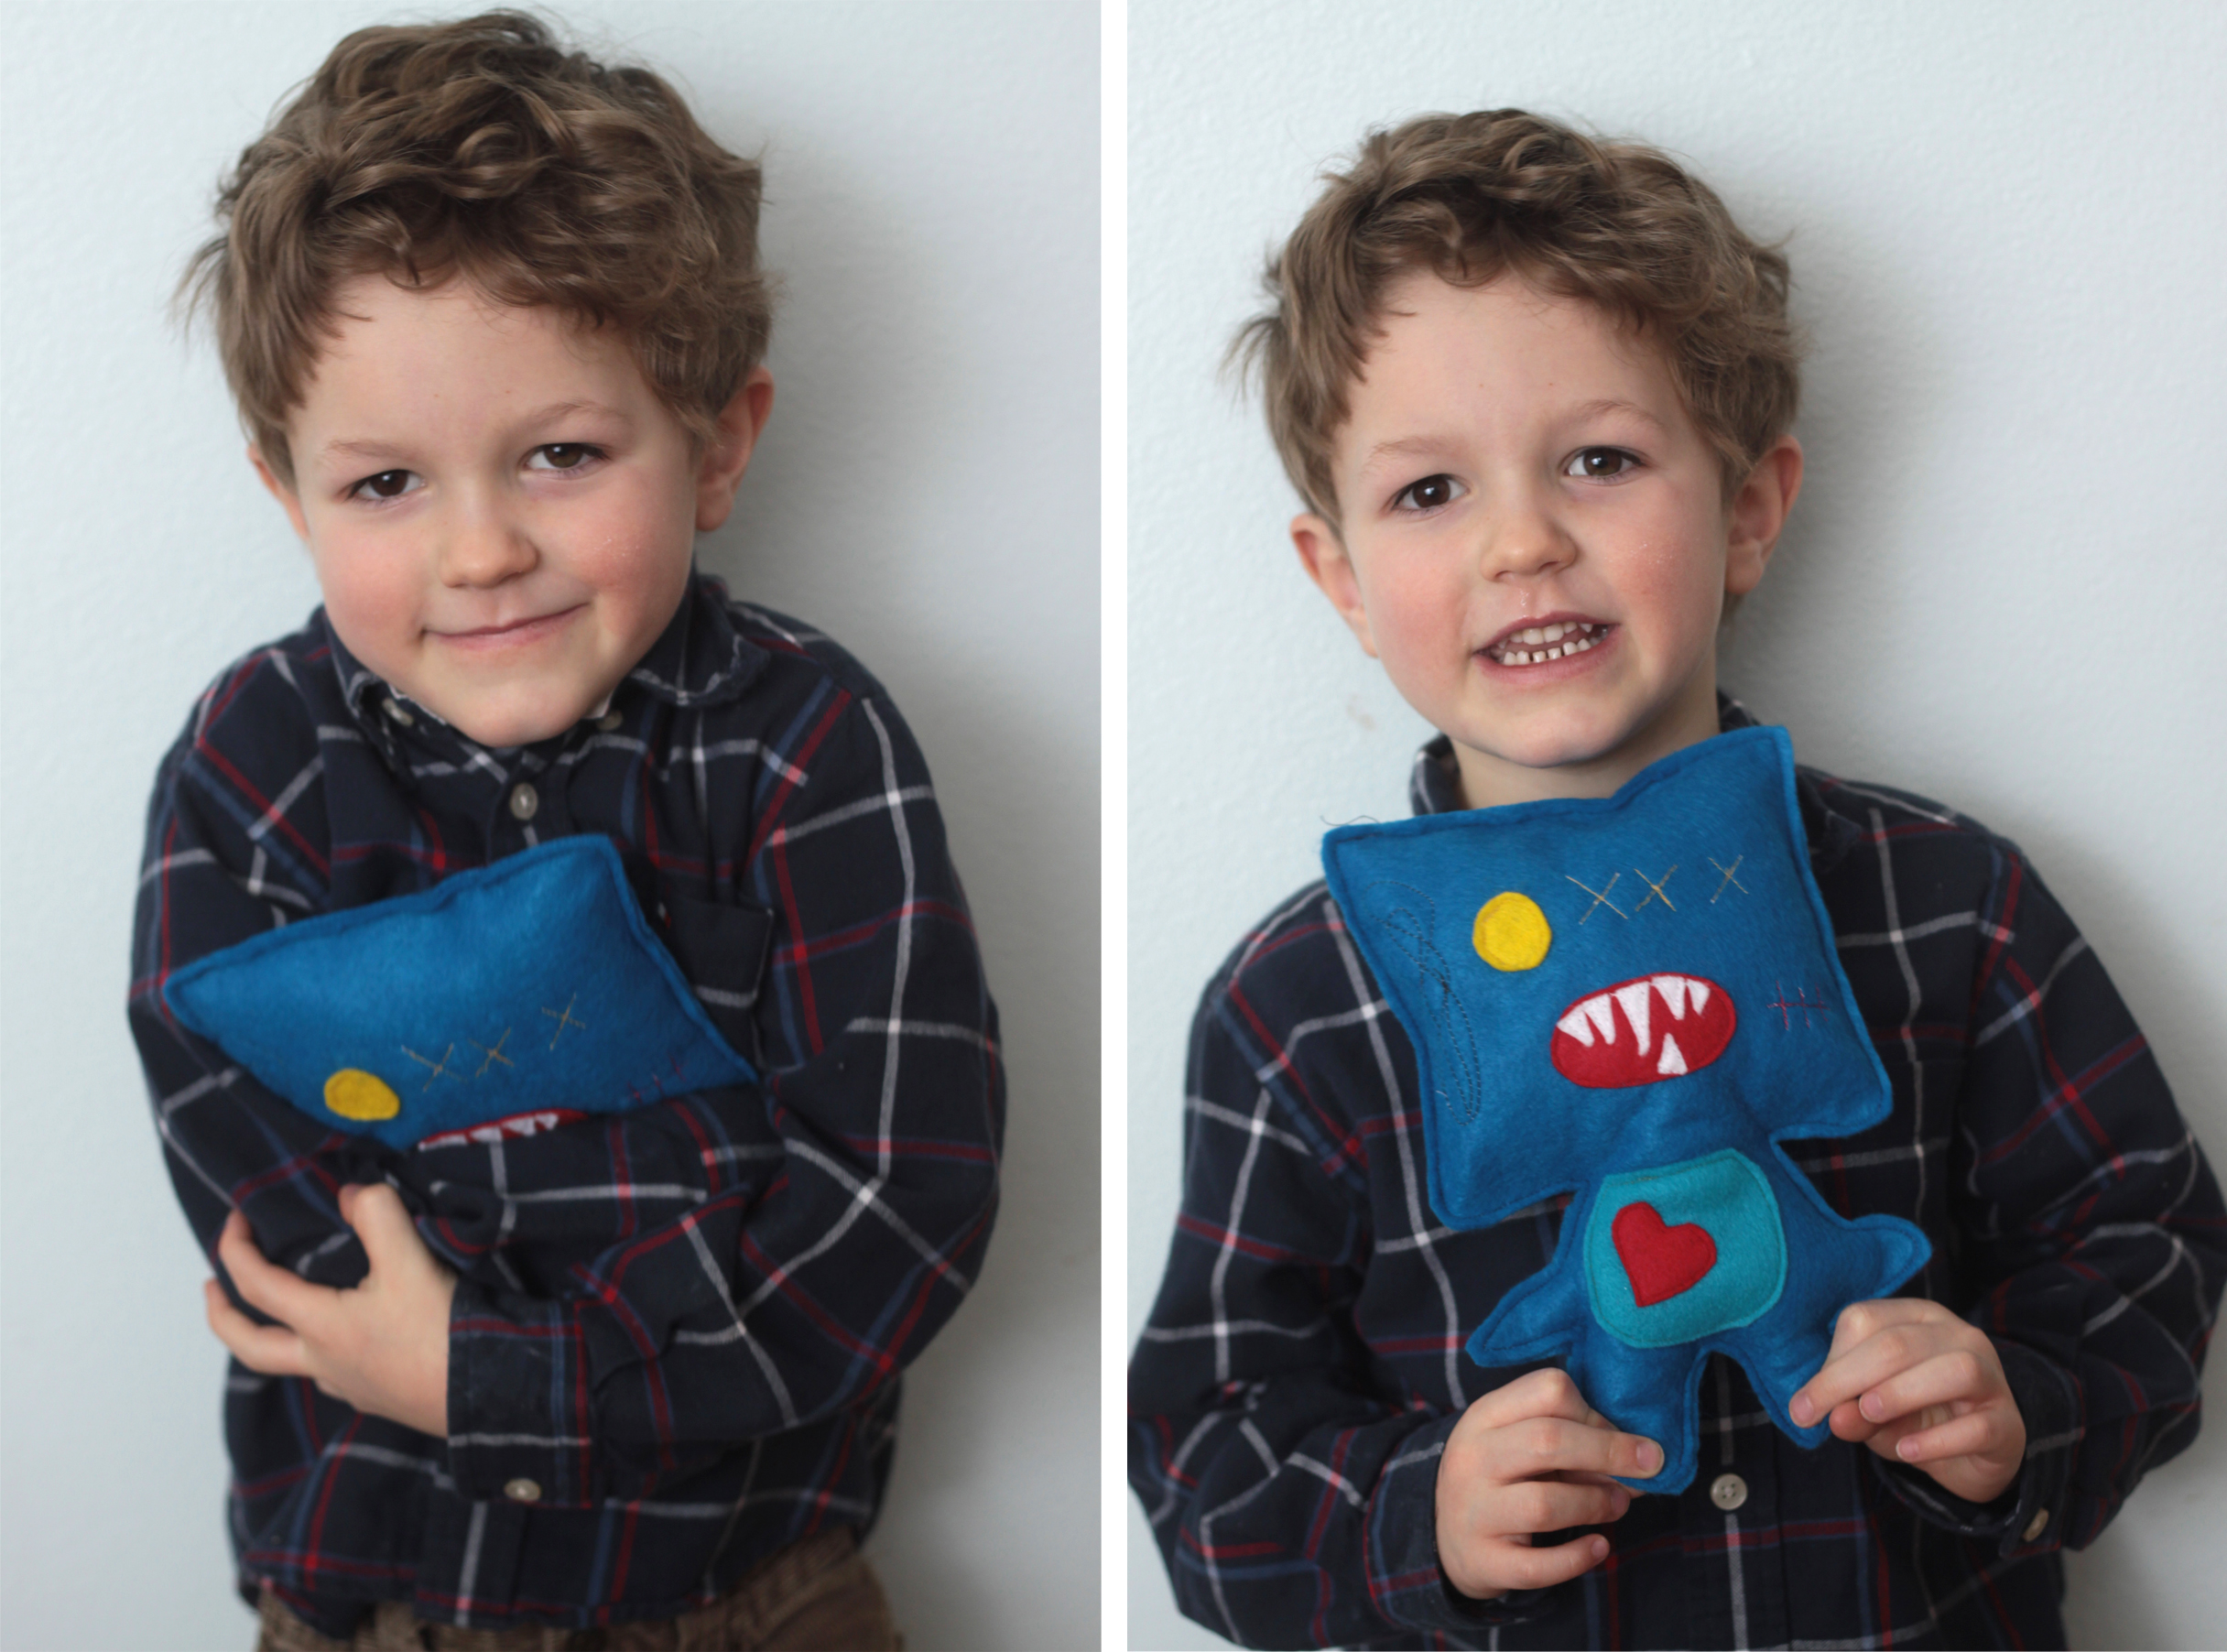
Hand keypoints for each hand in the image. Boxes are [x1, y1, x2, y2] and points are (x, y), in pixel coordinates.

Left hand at [207, 1183, 456, 1437]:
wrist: (486, 1392)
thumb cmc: (441, 1330)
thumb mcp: (410, 1260)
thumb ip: (377, 1215)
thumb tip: (350, 1194)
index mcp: (321, 1326)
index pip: (257, 1287)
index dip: (236, 1250)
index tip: (235, 1220)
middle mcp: (324, 1362)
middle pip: (250, 1347)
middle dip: (222, 1315)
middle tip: (210, 1288)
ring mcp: (350, 1385)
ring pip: (292, 1364)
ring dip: (274, 1335)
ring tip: (282, 1312)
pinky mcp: (380, 1397)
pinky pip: (333, 1375)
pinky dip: (322, 1352)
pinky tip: (345, 1340)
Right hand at [1435, 1368, 1660, 1600]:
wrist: (1443, 1533)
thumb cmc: (1500, 1476)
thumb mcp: (1519, 1442)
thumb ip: (1572, 1441)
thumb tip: (1643, 1458)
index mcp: (1485, 1416)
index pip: (1547, 1390)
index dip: (1594, 1412)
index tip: (1616, 1434)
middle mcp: (1473, 1458)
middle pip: (1548, 1440)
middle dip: (1610, 1451)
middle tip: (1651, 1466)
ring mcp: (1474, 1512)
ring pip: (1545, 1504)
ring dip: (1596, 1503)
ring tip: (1617, 1505)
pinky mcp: (1485, 1560)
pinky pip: (1538, 1566)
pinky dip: (1578, 1557)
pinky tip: (1600, 1547)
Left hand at [1791, 1297, 2025, 1504]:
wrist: (1977, 1455)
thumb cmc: (1918, 1418)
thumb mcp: (1874, 1414)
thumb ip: (1852, 1410)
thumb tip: (1833, 1415)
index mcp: (1917, 1319)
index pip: (1866, 1320)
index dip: (1831, 1361)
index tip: (1806, 1403)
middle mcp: (1958, 1337)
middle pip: (1899, 1343)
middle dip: (1847, 1379)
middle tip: (1815, 1414)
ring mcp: (1992, 1377)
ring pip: (1954, 1369)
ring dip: (1901, 1392)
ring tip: (1869, 1414)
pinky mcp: (2008, 1423)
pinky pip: (1977, 1427)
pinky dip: (1938, 1440)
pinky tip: (1908, 1451)